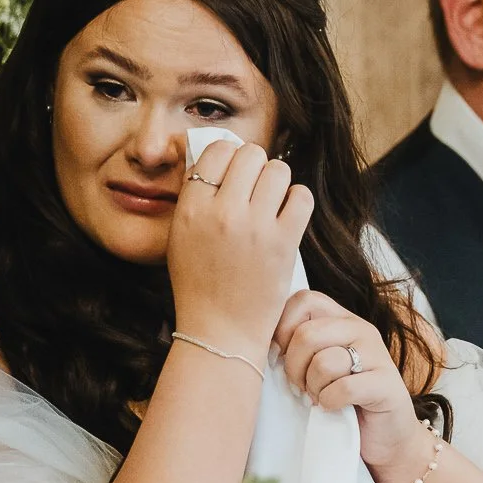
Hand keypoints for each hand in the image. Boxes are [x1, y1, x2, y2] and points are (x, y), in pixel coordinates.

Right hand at [166, 138, 312, 351]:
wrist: (220, 331)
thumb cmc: (200, 285)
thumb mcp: (181, 238)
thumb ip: (196, 200)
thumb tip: (219, 159)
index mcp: (190, 210)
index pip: (216, 151)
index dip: (229, 158)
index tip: (234, 174)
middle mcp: (222, 213)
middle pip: (250, 153)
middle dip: (256, 167)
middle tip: (256, 189)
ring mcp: (255, 226)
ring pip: (278, 169)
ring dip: (278, 182)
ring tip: (272, 203)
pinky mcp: (284, 242)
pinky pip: (301, 196)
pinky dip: (298, 201)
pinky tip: (288, 215)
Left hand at [274, 290, 429, 474]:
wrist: (385, 436)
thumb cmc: (341, 399)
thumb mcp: (317, 365)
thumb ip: (297, 346)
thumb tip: (263, 344)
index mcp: (342, 319)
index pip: (304, 300)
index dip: (282, 328)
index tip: (280, 357)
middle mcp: (362, 330)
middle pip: (307, 334)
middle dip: (294, 367)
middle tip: (300, 387)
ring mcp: (377, 355)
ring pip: (324, 363)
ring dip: (313, 388)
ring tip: (319, 397)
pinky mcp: (386, 384)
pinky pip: (343, 388)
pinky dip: (330, 403)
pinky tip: (333, 407)